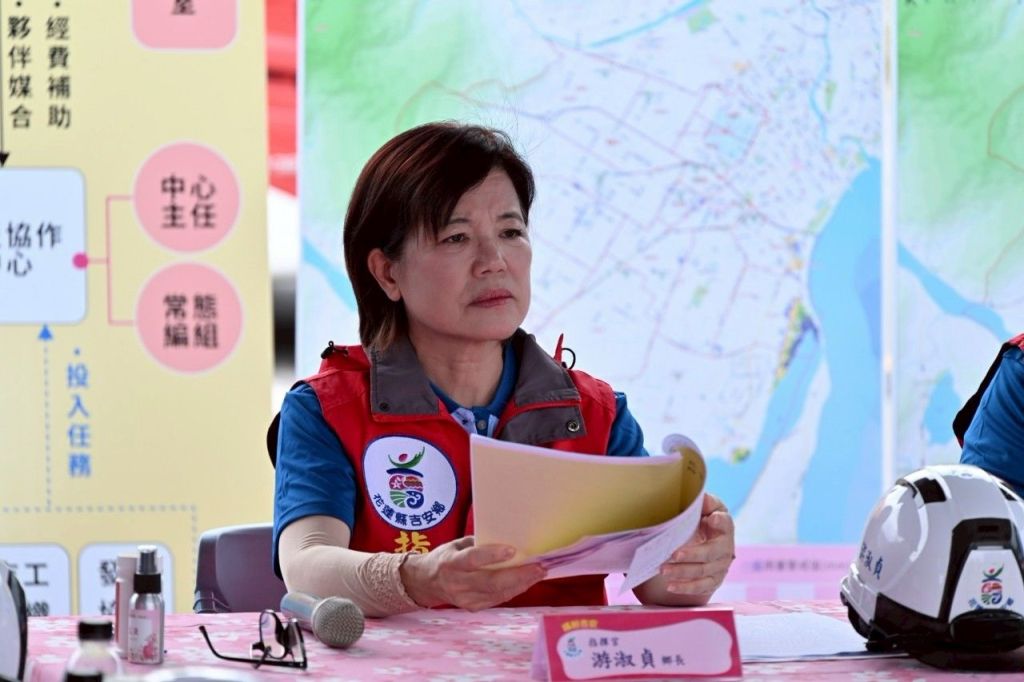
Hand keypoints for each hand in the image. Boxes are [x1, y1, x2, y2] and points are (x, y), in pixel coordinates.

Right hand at [399, 536, 546, 610]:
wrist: (426, 583)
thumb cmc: (446, 557)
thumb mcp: (456, 544)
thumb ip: (478, 544)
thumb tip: (508, 538)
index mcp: (451, 563)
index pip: (472, 560)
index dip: (492, 555)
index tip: (512, 549)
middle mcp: (457, 583)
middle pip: (491, 582)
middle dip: (518, 575)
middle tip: (538, 566)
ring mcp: (465, 599)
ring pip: (498, 593)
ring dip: (522, 584)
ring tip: (539, 573)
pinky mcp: (472, 608)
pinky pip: (498, 600)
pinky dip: (514, 590)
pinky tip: (526, 582)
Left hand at [656, 493, 734, 602]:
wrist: (707, 540)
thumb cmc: (703, 520)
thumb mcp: (706, 508)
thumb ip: (705, 502)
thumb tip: (702, 497)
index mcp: (724, 527)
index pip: (726, 523)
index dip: (720, 522)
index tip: (712, 518)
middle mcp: (725, 548)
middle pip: (710, 553)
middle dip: (692, 555)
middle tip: (673, 555)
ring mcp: (720, 567)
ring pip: (702, 572)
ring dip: (682, 572)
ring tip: (663, 570)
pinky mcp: (713, 581)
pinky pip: (700, 587)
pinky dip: (685, 588)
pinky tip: (671, 586)